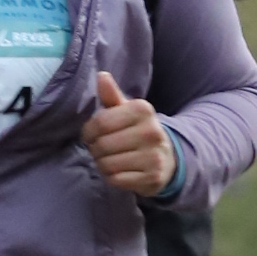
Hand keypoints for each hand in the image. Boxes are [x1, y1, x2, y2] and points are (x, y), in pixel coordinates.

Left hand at [83, 68, 179, 195]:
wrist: (168, 158)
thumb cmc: (138, 131)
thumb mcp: (126, 111)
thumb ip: (111, 95)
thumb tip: (101, 75)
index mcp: (143, 110)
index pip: (101, 122)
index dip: (88, 131)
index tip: (90, 135)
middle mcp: (152, 131)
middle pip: (102, 145)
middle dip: (95, 149)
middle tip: (100, 149)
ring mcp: (154, 156)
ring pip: (107, 164)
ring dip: (102, 164)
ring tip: (109, 160)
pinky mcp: (152, 178)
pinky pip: (116, 180)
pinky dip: (111, 178)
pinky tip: (119, 171)